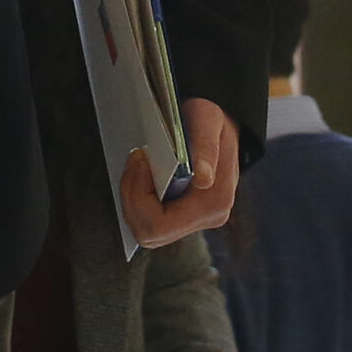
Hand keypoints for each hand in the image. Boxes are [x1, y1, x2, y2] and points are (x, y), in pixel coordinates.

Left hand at [119, 98, 241, 247]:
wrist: (218, 126)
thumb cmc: (210, 120)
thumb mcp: (208, 118)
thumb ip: (206, 147)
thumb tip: (203, 179)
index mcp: (214, 203)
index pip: (159, 224)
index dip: (139, 197)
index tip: (140, 162)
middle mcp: (208, 219)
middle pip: (149, 233)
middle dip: (132, 198)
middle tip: (135, 162)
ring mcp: (196, 221)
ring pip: (146, 231)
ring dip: (133, 199)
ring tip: (138, 166)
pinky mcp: (185, 217)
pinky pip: (150, 222)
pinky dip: (138, 200)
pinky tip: (141, 177)